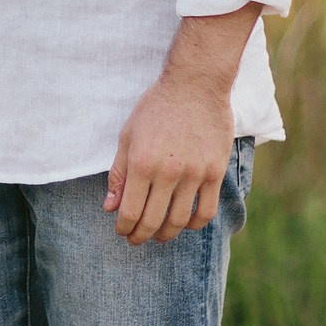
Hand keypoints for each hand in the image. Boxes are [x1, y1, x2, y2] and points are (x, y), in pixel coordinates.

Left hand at [104, 5, 259, 243]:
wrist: (195, 86)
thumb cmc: (156, 108)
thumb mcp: (127, 136)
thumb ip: (119, 174)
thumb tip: (110, 207)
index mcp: (142, 163)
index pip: (131, 211)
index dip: (124, 227)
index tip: (122, 231)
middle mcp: (168, 173)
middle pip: (153, 220)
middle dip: (141, 235)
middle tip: (136, 239)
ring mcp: (194, 174)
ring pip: (180, 220)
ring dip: (167, 233)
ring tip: (159, 234)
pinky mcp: (215, 172)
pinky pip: (206, 210)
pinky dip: (195, 224)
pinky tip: (186, 223)